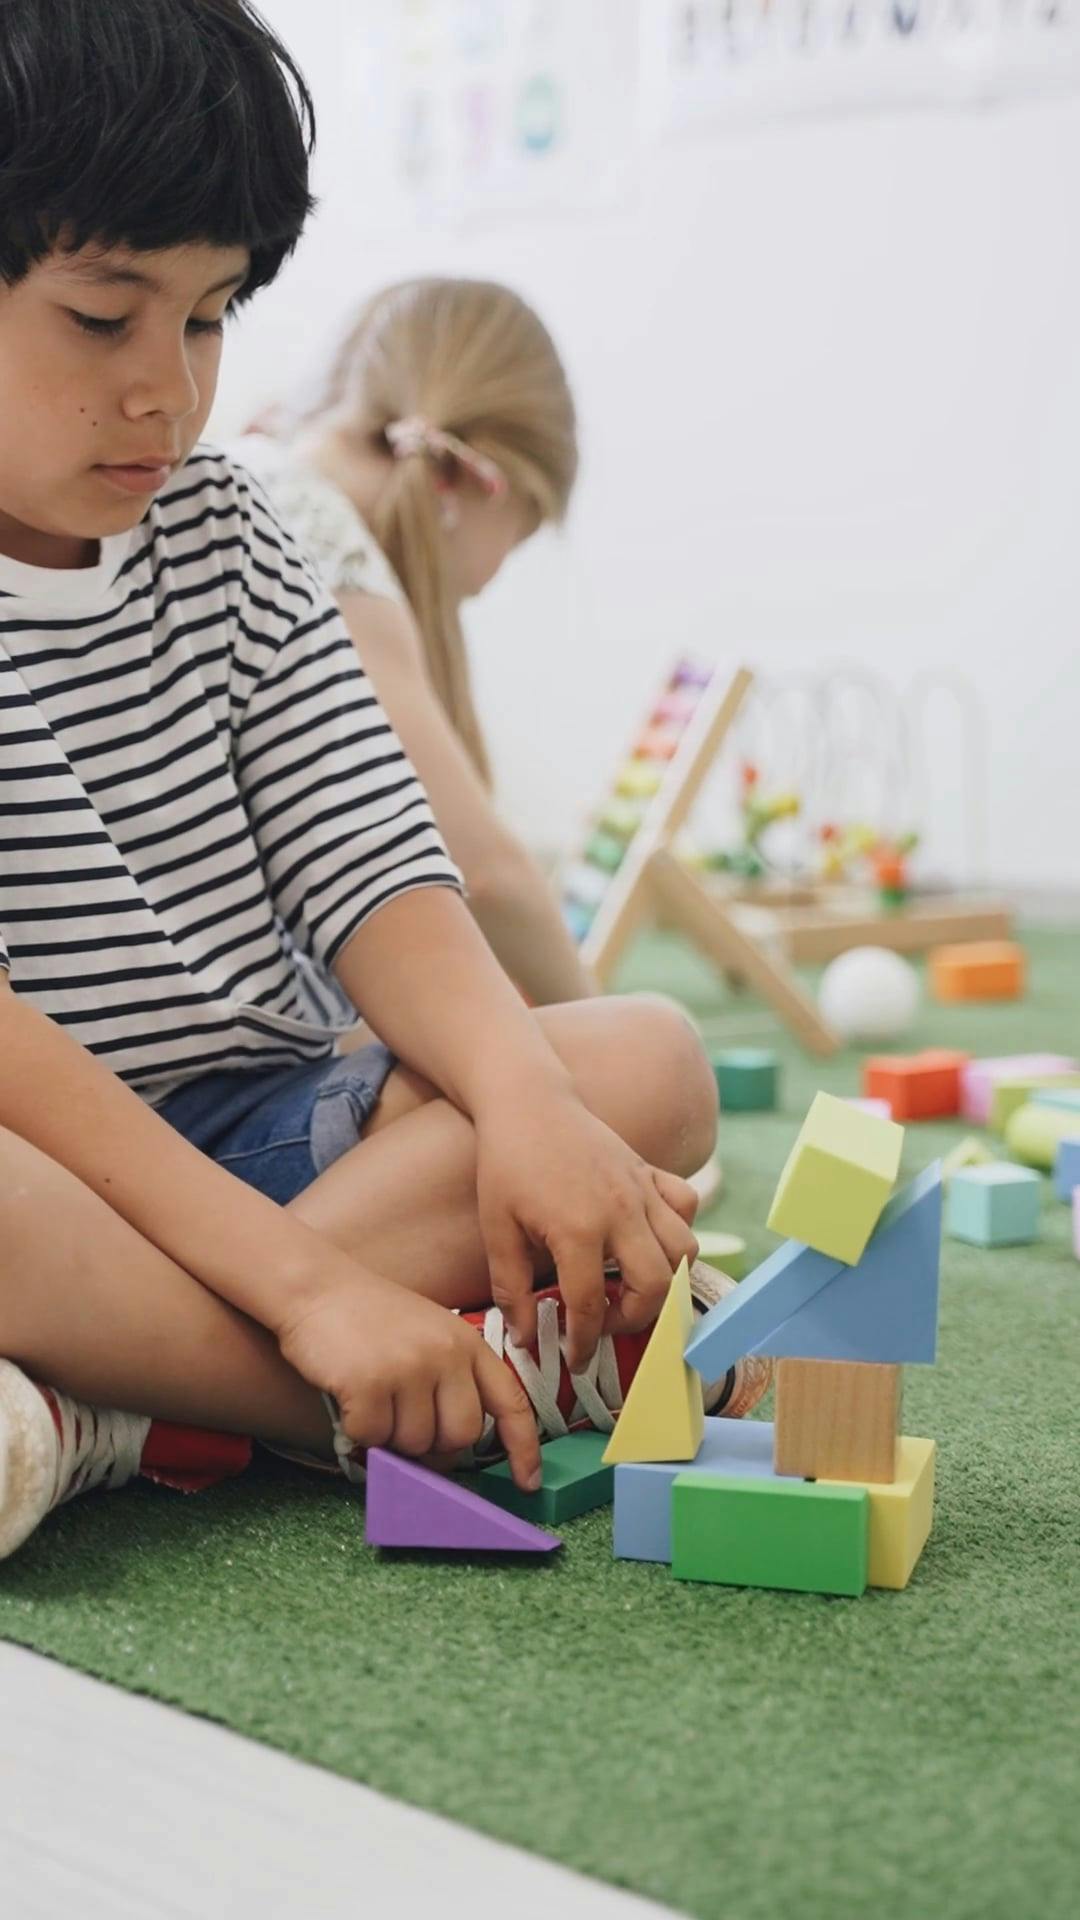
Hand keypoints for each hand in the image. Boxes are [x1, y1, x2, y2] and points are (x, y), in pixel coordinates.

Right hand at [277, 1269, 541, 1490]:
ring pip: (414, 1443)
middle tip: (403, 1426)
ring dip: (390, 1436)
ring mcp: (410, 1368)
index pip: (510, 1403)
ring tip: (372, 1399)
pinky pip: (372, 1438)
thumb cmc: (370, 1319)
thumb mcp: (429, 1336)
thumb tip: (448, 1449)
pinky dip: (358, 1431)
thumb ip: (449, 1382)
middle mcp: (446, 1354)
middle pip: (460, 1436)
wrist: (316, 1288)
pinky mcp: (370, 1383)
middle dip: (433, 1446)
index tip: (528, 1483)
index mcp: (468, 1344)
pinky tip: (349, 1399)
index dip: (524, 1448)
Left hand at [475, 1089, 698, 1371]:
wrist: (528, 1099)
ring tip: (630, 1287)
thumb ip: (512, 1289)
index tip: (574, 1357)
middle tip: (604, 1323)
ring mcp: (641, 1190)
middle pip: (655, 1287)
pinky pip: (686, 1207)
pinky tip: (648, 1239)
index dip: (583, 1341)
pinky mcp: (650, 1171)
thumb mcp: (498, 1230)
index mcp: (578, 1230)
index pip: (592, 1305)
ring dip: (664, 1280)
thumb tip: (525, 1339)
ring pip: (683, 1251)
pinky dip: (677, 1229)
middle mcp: (621, 1212)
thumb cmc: (506, 1163)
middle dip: (635, 1319)